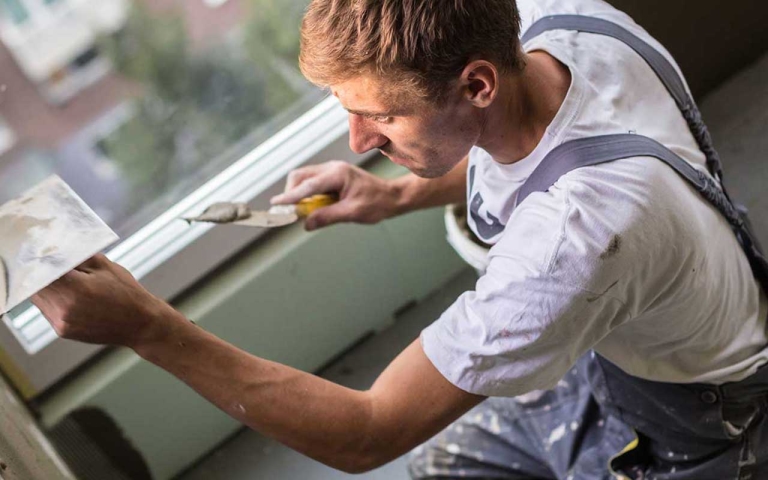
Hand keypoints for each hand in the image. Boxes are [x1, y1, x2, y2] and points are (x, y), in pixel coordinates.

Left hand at [32, 254, 177, 347]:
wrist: (141, 324)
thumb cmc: (126, 292)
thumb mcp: (104, 266)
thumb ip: (76, 257)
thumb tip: (52, 250)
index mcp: (75, 289)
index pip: (38, 271)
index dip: (35, 260)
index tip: (37, 252)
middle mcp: (64, 308)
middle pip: (34, 286)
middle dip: (39, 273)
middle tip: (46, 262)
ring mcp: (62, 322)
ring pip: (39, 299)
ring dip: (45, 288)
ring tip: (62, 280)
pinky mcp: (63, 331)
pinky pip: (48, 311)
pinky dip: (54, 300)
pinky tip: (70, 296)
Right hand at [271, 161, 400, 230]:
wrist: (391, 196)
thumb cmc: (377, 204)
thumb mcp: (352, 213)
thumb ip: (327, 217)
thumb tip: (306, 224)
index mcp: (338, 175)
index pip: (308, 185)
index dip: (290, 196)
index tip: (276, 205)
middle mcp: (332, 168)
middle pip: (300, 176)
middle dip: (291, 193)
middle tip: (290, 213)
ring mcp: (332, 170)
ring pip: (304, 178)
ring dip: (298, 194)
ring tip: (301, 211)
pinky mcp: (332, 176)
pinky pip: (312, 182)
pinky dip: (306, 193)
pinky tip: (313, 206)